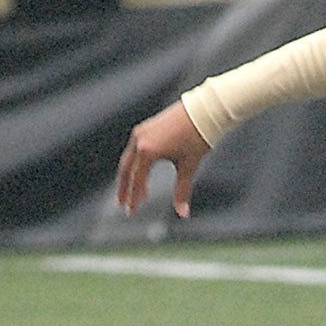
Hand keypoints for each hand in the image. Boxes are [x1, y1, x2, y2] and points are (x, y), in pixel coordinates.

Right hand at [116, 99, 210, 217]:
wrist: (203, 112)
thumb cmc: (197, 138)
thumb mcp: (188, 166)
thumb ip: (182, 191)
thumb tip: (183, 214)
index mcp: (147, 151)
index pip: (137, 180)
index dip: (134, 197)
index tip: (132, 211)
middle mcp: (139, 140)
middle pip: (126, 169)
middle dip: (124, 188)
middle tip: (123, 205)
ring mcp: (140, 132)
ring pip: (128, 159)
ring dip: (127, 176)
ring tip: (127, 191)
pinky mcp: (145, 128)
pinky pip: (134, 149)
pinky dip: (133, 163)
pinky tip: (137, 172)